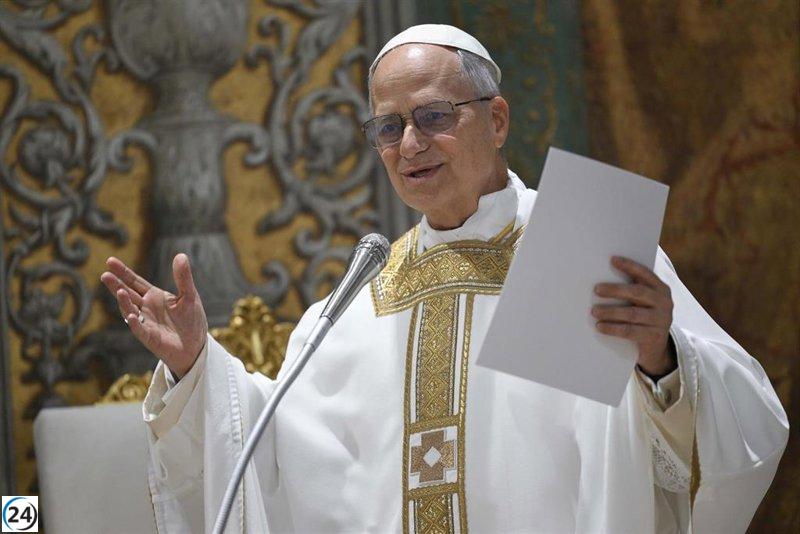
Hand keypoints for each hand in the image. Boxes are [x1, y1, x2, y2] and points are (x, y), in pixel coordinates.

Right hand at [101, 253, 207, 378]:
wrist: (196, 345)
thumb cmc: (191, 320)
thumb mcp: (190, 295)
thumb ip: (183, 277)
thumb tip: (181, 255)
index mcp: (154, 296)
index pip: (135, 282)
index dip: (123, 272)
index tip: (110, 261)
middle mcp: (146, 308)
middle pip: (128, 294)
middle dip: (116, 285)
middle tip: (105, 275)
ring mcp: (146, 323)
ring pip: (130, 310)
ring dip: (124, 302)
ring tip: (120, 291)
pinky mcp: (150, 338)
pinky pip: (140, 330)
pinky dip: (135, 323)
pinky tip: (132, 315)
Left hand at [592, 256, 674, 375]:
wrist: (657, 347)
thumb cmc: (643, 317)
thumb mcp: (643, 302)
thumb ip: (632, 289)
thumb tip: (603, 275)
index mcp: (661, 289)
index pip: (645, 274)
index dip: (630, 266)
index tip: (612, 260)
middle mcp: (664, 303)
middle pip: (638, 293)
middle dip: (615, 290)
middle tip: (596, 289)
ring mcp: (661, 320)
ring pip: (632, 314)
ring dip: (610, 311)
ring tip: (594, 311)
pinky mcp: (654, 337)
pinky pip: (630, 331)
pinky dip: (612, 328)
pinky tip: (600, 326)